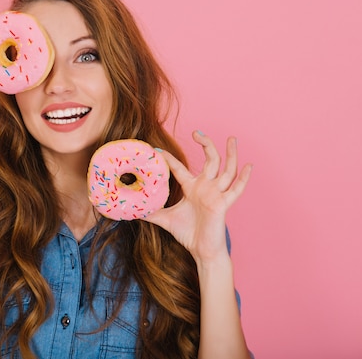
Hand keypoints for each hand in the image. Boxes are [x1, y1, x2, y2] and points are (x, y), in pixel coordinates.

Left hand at [145, 131, 251, 262]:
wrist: (201, 251)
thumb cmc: (187, 233)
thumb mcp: (165, 219)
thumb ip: (150, 212)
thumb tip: (131, 210)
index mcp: (192, 188)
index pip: (180, 169)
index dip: (170, 159)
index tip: (158, 149)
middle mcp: (206, 187)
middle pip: (210, 160)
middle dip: (205, 144)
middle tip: (196, 132)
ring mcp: (216, 194)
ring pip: (226, 170)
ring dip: (230, 154)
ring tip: (232, 138)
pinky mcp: (223, 204)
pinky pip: (236, 190)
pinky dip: (244, 178)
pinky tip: (250, 166)